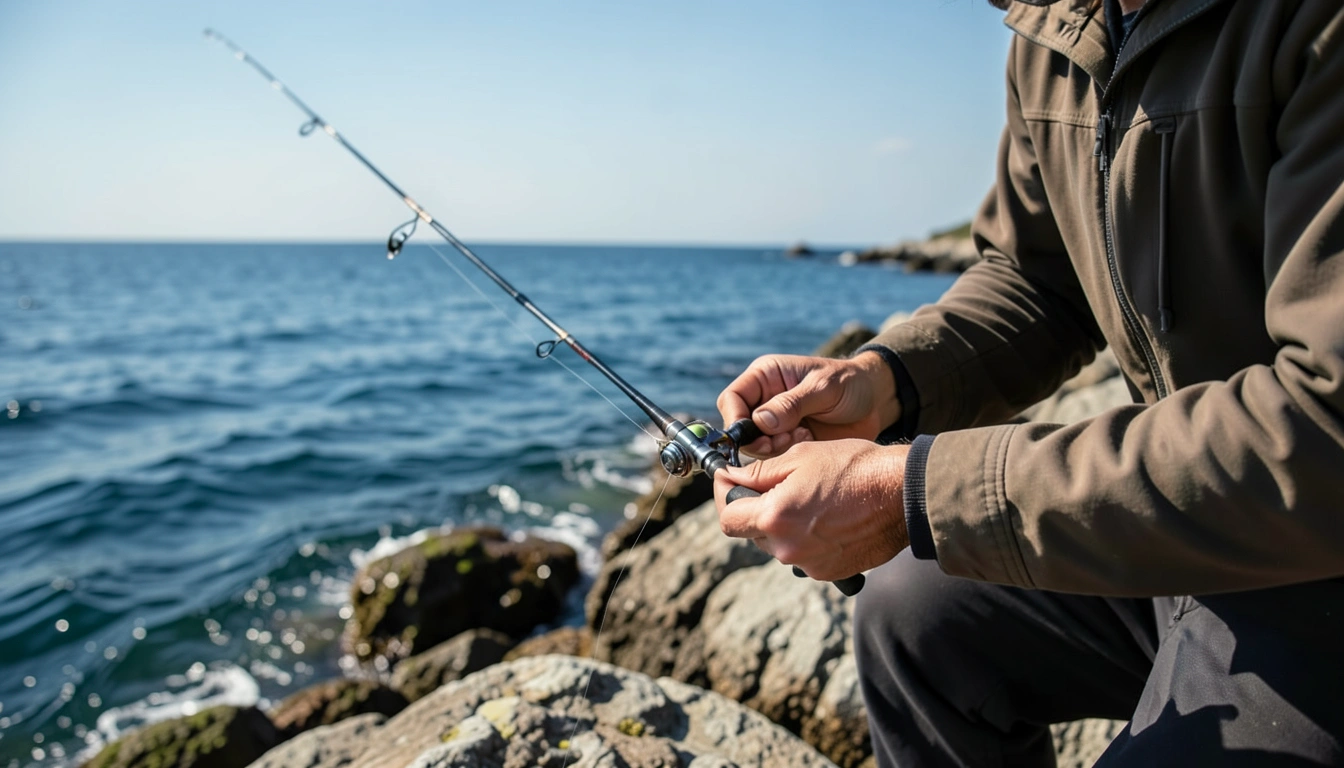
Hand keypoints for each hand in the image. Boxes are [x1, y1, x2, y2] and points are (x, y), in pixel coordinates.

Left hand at [714, 439, 910, 581]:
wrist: (903, 494)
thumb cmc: (854, 467)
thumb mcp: (800, 458)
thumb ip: (759, 472)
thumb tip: (732, 477)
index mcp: (775, 517)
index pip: (728, 519)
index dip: (725, 498)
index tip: (729, 481)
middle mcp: (788, 548)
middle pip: (752, 532)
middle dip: (756, 508)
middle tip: (772, 484)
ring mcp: (809, 564)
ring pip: (778, 544)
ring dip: (782, 524)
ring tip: (809, 499)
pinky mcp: (829, 572)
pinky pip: (803, 555)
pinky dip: (806, 538)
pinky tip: (827, 516)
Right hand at [717, 351, 901, 457]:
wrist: (875, 403)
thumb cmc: (850, 383)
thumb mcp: (823, 388)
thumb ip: (792, 403)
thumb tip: (760, 422)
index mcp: (766, 377)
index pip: (733, 398)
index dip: (735, 419)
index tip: (753, 434)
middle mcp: (764, 400)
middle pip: (739, 427)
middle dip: (758, 439)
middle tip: (784, 438)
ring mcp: (775, 424)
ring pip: (755, 446)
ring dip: (775, 447)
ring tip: (803, 435)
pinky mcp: (788, 442)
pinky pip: (774, 457)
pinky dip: (788, 454)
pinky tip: (809, 440)